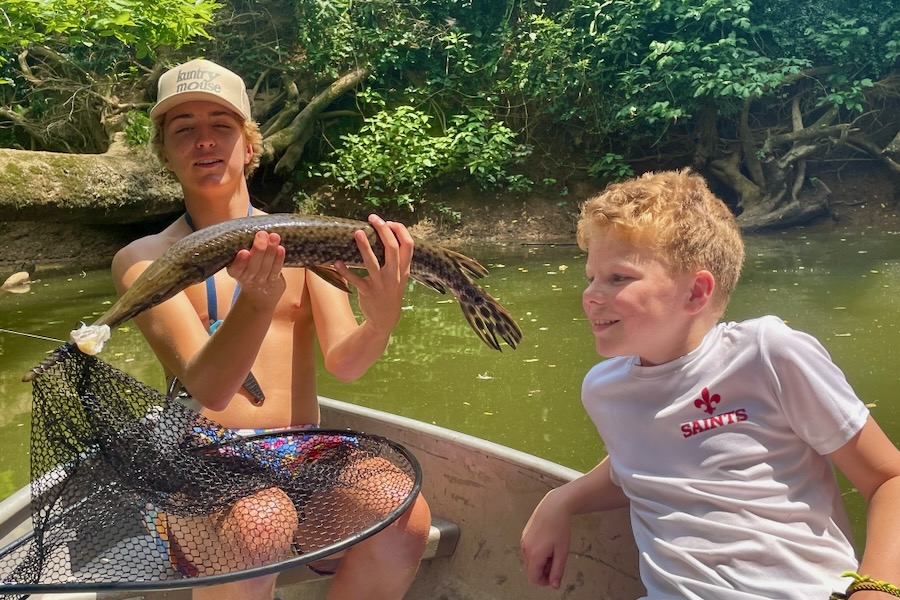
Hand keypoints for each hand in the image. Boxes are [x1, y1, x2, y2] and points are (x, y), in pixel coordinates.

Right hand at [226, 230, 286, 306]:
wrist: (260, 295)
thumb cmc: (249, 268)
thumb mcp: (242, 260)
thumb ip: (244, 245)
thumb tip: (250, 222)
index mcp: (235, 272)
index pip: (235, 269)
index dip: (239, 262)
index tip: (244, 251)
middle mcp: (247, 278)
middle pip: (253, 266)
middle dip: (258, 249)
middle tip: (262, 234)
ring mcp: (261, 281)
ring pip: (266, 267)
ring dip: (271, 251)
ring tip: (274, 237)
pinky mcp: (274, 281)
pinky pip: (276, 270)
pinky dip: (279, 260)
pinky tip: (281, 249)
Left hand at [334, 214, 413, 335]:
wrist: (385, 319)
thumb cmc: (391, 291)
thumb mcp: (400, 276)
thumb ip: (398, 258)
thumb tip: (386, 233)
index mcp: (404, 268)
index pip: (408, 244)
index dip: (400, 230)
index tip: (388, 222)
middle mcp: (394, 275)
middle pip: (392, 248)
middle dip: (383, 230)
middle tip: (373, 218)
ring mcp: (381, 283)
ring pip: (372, 262)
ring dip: (364, 246)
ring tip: (356, 232)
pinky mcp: (367, 291)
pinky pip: (355, 279)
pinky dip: (344, 270)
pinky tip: (336, 262)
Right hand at [520, 492, 572, 588]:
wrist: (554, 506)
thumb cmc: (559, 526)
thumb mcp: (562, 552)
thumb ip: (557, 571)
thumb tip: (554, 585)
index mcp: (534, 554)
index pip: (533, 578)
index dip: (545, 581)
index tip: (554, 576)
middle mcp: (525, 548)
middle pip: (531, 570)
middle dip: (543, 571)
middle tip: (556, 561)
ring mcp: (523, 541)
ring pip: (530, 561)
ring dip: (541, 561)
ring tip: (553, 550)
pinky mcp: (524, 535)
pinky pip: (529, 551)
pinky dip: (537, 553)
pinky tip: (547, 543)